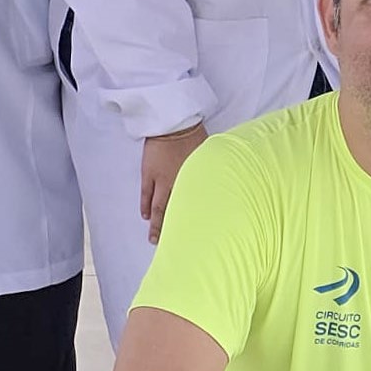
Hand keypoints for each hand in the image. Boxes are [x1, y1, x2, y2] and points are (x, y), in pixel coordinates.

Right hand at [140, 123, 207, 239]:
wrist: (173, 124)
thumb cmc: (195, 136)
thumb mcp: (209, 156)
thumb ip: (213, 171)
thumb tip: (224, 178)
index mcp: (195, 181)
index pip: (195, 206)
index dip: (195, 221)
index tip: (196, 235)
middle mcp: (177, 184)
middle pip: (175, 211)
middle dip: (172, 229)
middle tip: (171, 245)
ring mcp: (160, 180)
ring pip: (158, 207)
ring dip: (156, 223)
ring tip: (154, 238)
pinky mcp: (148, 173)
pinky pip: (146, 194)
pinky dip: (145, 206)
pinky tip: (146, 217)